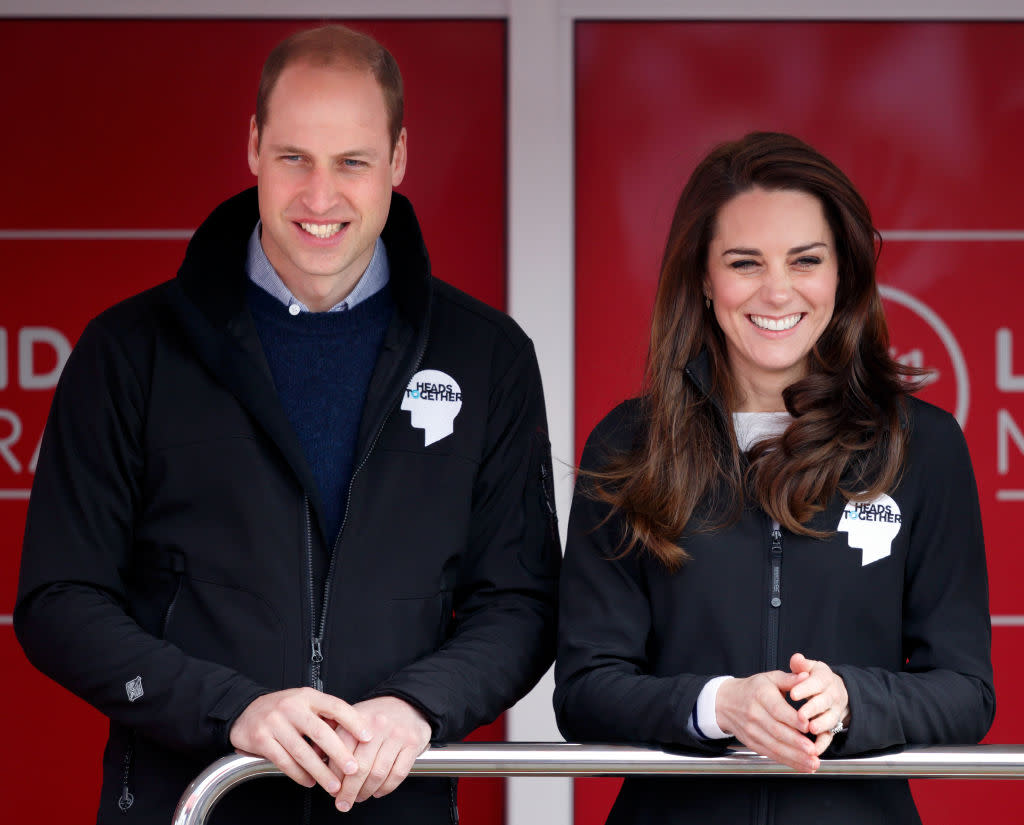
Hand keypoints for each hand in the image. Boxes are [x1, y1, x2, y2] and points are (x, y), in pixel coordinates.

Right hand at [229, 688, 371, 794]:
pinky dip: (299, 774)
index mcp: (307, 696)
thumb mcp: (304, 703)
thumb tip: (353, 733)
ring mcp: (275, 722)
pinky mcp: (261, 739)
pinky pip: (284, 761)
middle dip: (339, 753)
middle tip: (353, 769)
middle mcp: (291, 707)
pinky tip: (310, 781)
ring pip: (302, 751)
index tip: (368, 737)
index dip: (353, 721)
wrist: (245, 711)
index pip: (335, 706)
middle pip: (320, 732)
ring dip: (320, 771)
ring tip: (333, 784)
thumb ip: (324, 715)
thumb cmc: (282, 709)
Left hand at [331, 696, 431, 812]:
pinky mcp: (412, 744)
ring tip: (360, 797)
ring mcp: (397, 735)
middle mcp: (378, 725)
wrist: (408, 702)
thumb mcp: (353, 717)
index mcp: (359, 718)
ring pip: (379, 773)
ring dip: (367, 791)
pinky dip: (386, 788)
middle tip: (343, 803)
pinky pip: (398, 773)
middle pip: (360, 767)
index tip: (332, 789)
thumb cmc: (377, 714)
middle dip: (349, 791)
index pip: (342, 751)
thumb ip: (333, 735)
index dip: (335, 775)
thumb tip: (314, 755)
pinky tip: (378, 791)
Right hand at [715, 669, 819, 772]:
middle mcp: (754, 714)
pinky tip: (802, 766)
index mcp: (761, 695)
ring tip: (812, 762)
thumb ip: (789, 679)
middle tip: (813, 750)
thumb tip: (806, 676)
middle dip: (796, 743)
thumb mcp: (770, 678)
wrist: (726, 702)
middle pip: (776, 731)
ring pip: (774, 746)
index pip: (777, 709)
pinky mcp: (752, 743)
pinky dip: (787, 762)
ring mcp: (752, 731)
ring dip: (795, 757)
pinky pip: (771, 754)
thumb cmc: (752, 689)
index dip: (792, 719)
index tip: (808, 726)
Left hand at [788, 652, 849, 754]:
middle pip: (823, 702)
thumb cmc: (815, 678)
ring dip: (820, 725)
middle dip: (812, 709)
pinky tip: (815, 749)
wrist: (835, 691)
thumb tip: (797, 658)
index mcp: (824, 679)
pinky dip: (823, 744)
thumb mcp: (810, 668)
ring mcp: (834, 712)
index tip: (793, 694)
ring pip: (829, 720)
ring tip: (810, 729)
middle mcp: (832, 696)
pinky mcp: (833, 726)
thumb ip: (801, 665)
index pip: (816, 683)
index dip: (805, 688)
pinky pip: (830, 736)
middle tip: (800, 715)